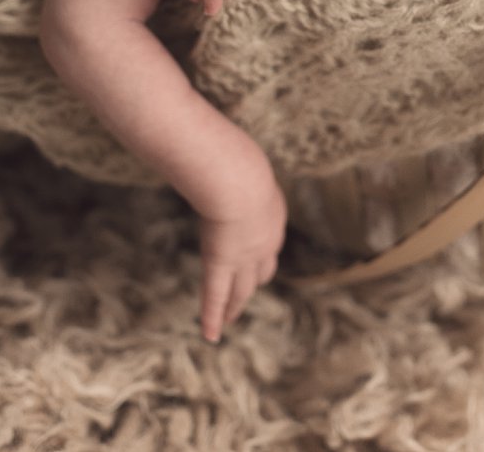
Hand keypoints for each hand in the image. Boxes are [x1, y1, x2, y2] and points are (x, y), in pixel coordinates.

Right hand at [195, 161, 286, 342]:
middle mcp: (265, 243)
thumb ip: (233, 163)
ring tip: (230, 318)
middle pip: (260, 272)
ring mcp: (245, 258)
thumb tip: (220, 147)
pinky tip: (210, 336)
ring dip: (235, 305)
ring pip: (241, 289)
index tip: (256, 261)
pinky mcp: (222, 264)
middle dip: (253, 284)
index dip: (261, 254)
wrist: (239, 180)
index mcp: (273, 217)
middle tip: (246, 295)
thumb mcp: (242, 161)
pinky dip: (213, 317)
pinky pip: (215, 297)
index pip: (267, 244)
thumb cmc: (237, 161)